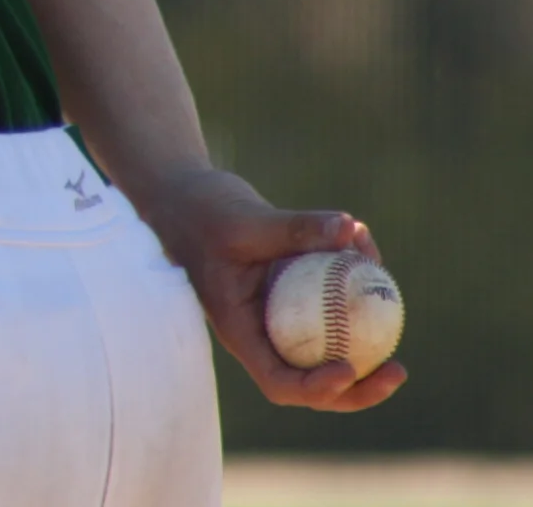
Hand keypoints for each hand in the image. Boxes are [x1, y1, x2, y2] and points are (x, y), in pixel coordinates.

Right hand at [139, 164, 405, 412]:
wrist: (184, 196)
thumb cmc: (203, 210)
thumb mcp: (246, 219)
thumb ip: (296, 227)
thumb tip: (349, 228)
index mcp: (241, 330)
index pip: (279, 380)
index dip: (317, 387)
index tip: (350, 367)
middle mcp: (262, 331)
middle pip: (313, 379)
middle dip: (360, 386)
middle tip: (398, 370)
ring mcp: (278, 315)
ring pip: (329, 344)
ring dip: (366, 333)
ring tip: (388, 289)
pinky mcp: (292, 293)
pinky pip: (331, 304)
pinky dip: (352, 285)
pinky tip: (364, 246)